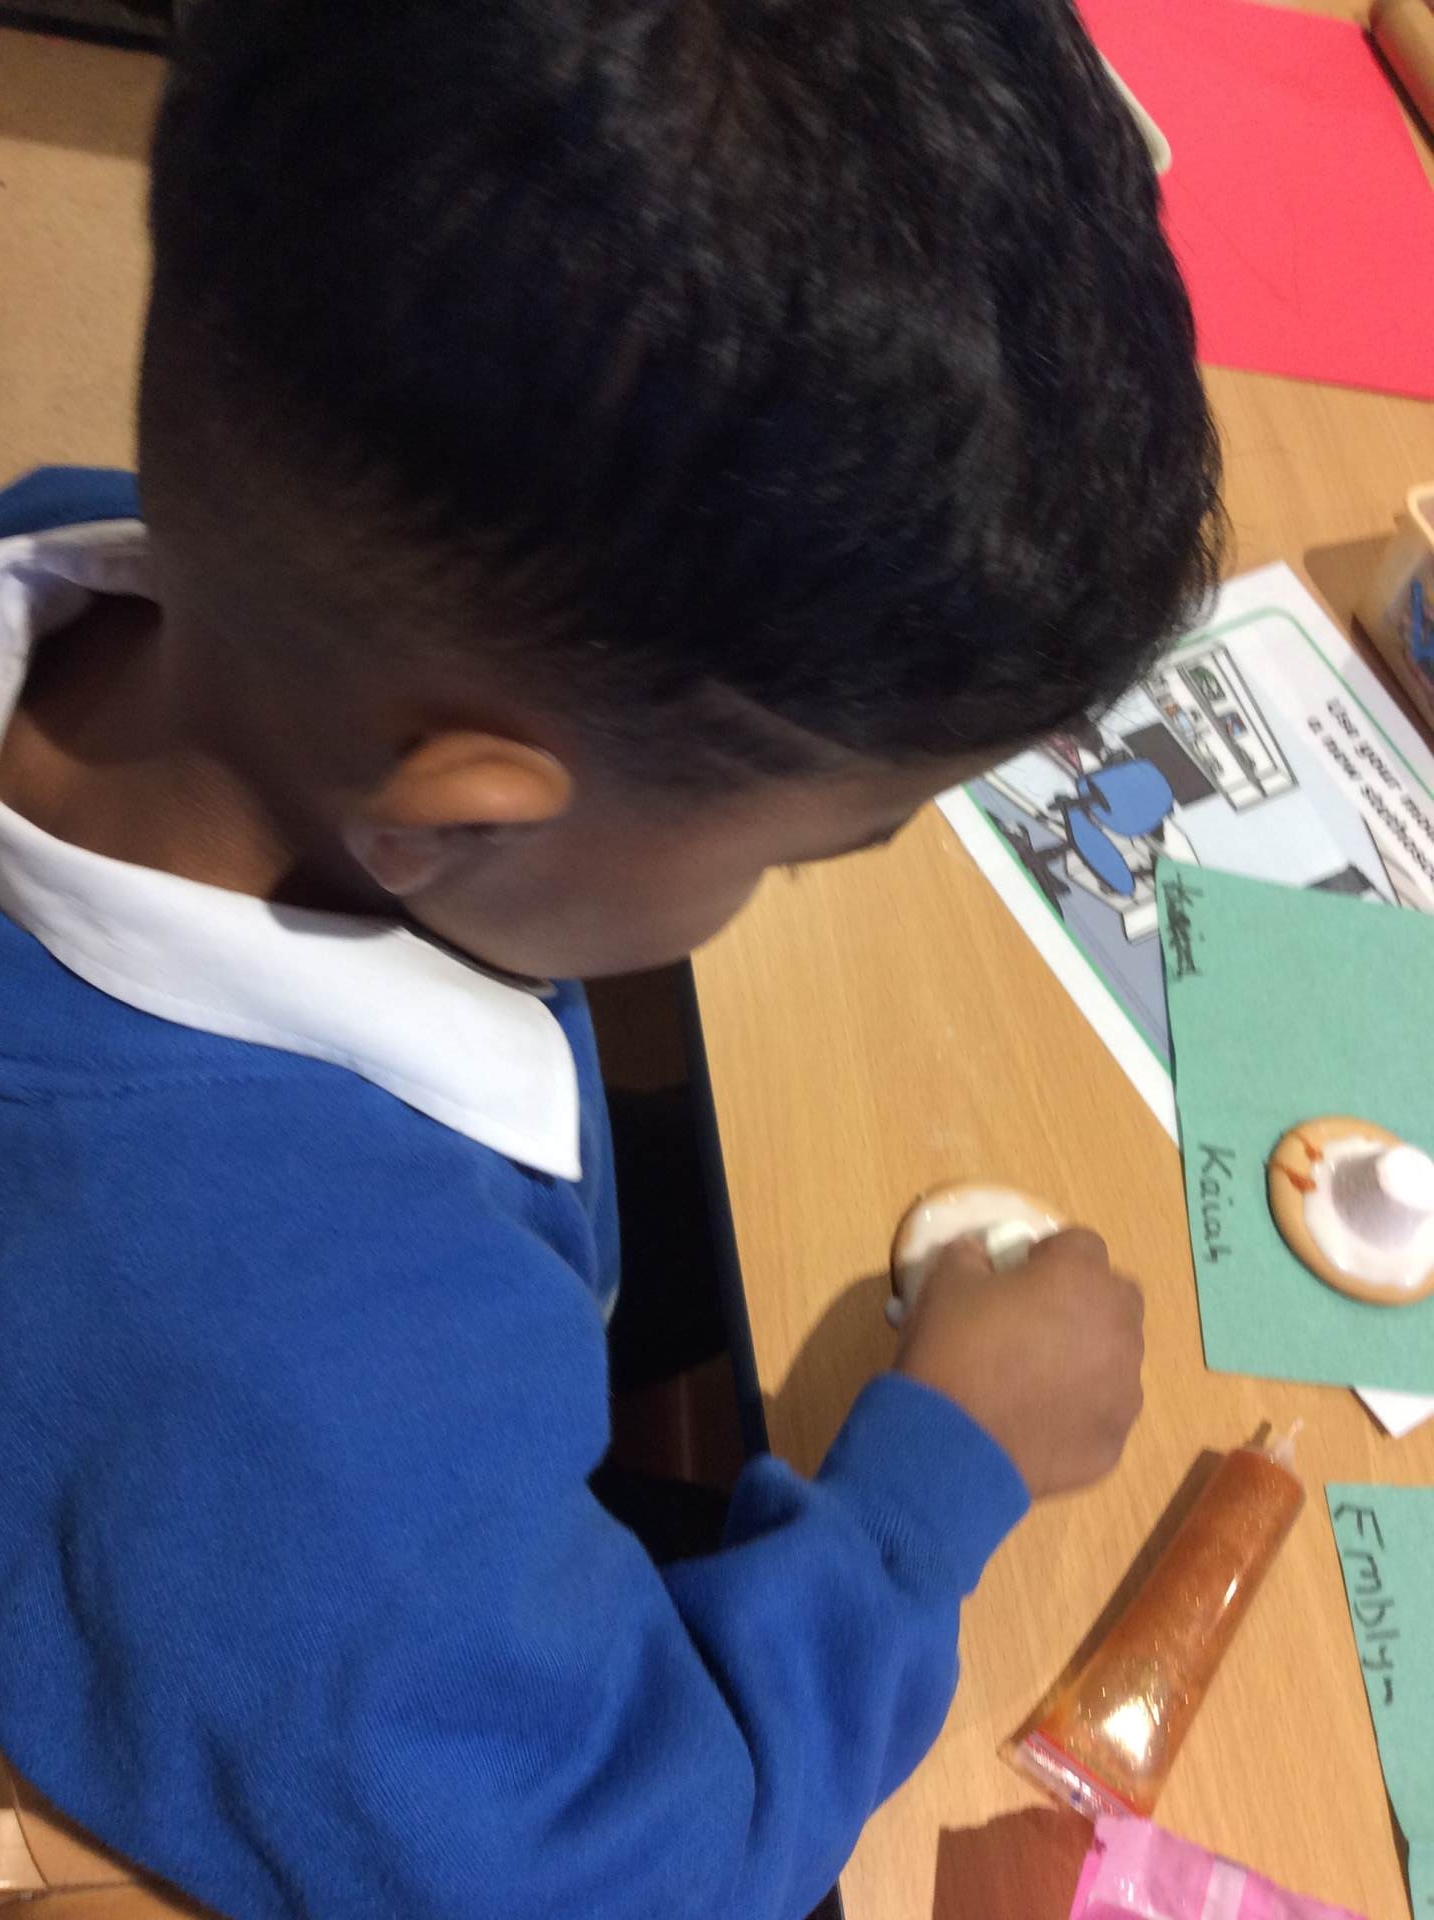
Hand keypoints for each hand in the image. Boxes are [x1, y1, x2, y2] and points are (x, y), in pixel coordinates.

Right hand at [893, 1228, 1143, 1498]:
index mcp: (1082, 1277)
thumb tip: (982, 1259)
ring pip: (1115, 1357)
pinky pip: (1102, 1411)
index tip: (1015, 1276)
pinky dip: (1079, 1410)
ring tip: (1034, 1379)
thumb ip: (973, 1256)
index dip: (1046, 1256)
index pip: (1080, 1244)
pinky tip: (1036, 1421)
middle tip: (1035, 1322)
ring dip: (1086, 1357)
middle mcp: (1119, 1327)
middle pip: (1115, 1297)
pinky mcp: (1114, 1440)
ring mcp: (1124, 1389)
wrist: (950, 1447)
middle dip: (1083, 1300)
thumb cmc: (952, 1349)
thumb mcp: (945, 1280)